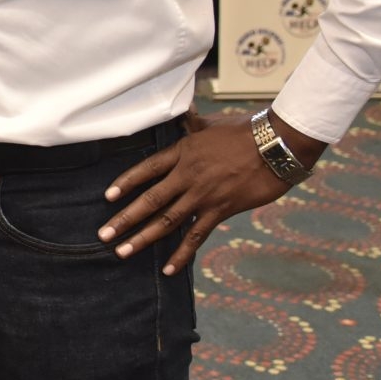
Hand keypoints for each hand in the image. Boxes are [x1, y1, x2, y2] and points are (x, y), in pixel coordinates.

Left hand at [97, 114, 325, 275]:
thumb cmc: (246, 131)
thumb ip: (193, 122)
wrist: (276, 146)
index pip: (146, 169)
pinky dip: (182, 253)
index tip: (107, 197)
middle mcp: (187, 176)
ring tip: (122, 252)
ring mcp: (202, 195)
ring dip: (143, 239)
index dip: (126, 183)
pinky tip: (169, 269)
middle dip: (124, 219)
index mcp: (182, 153)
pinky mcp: (221, 210)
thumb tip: (183, 110)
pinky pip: (197, 236)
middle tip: (104, 235)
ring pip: (166, 221)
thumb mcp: (211, 125)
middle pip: (149, 200)